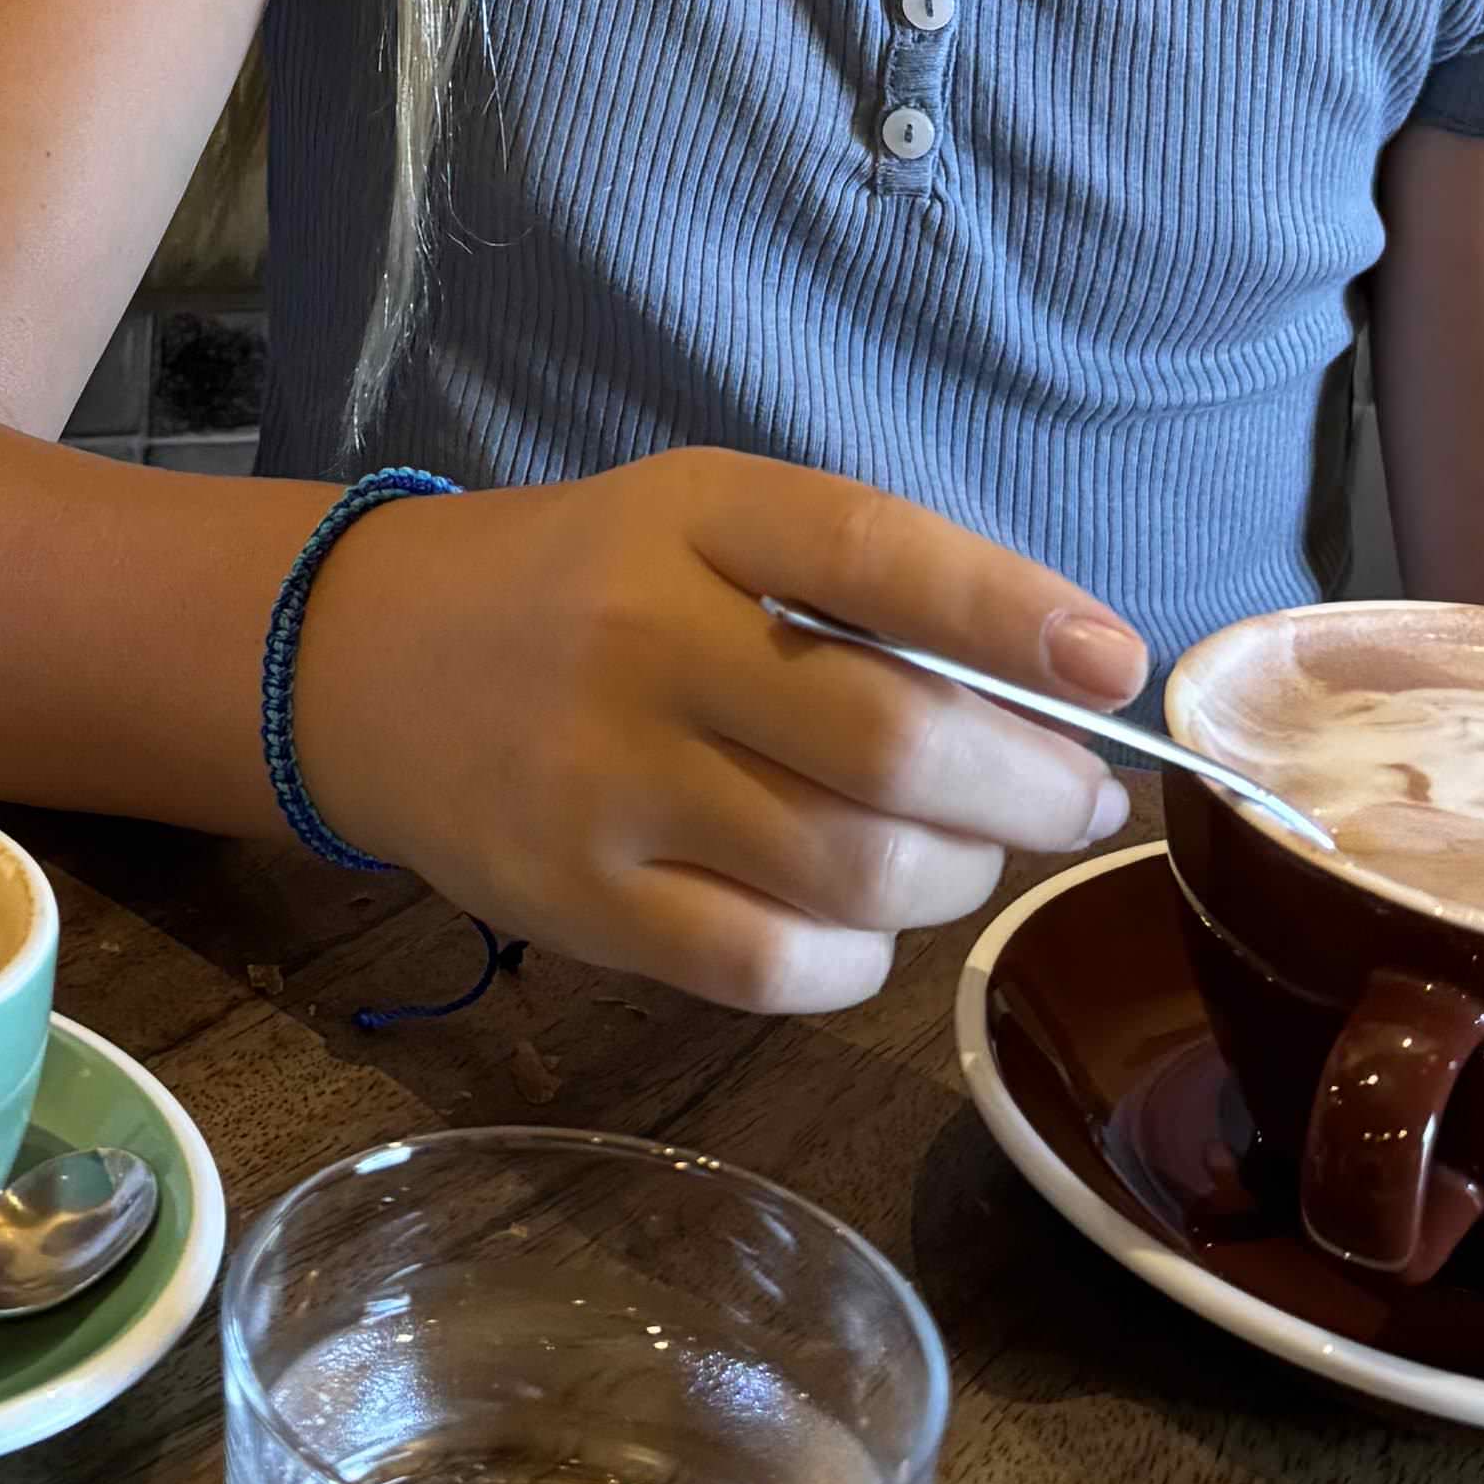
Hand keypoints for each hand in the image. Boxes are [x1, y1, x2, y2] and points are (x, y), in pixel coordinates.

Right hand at [288, 454, 1142, 1011]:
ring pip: (851, 867)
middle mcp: (646, 642)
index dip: (1013, 614)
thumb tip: (1057, 686)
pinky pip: (771, 964)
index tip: (1116, 666)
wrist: (367, 663)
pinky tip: (860, 925)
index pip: (874, 554)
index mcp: (695, 518)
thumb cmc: (587, 588)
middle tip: (1074, 801)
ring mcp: (606, 783)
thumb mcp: (704, 528)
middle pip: (889, 740)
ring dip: (953, 878)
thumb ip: (857, 586)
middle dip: (1027, 787)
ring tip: (961, 855)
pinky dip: (856, 960)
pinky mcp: (579, 902)